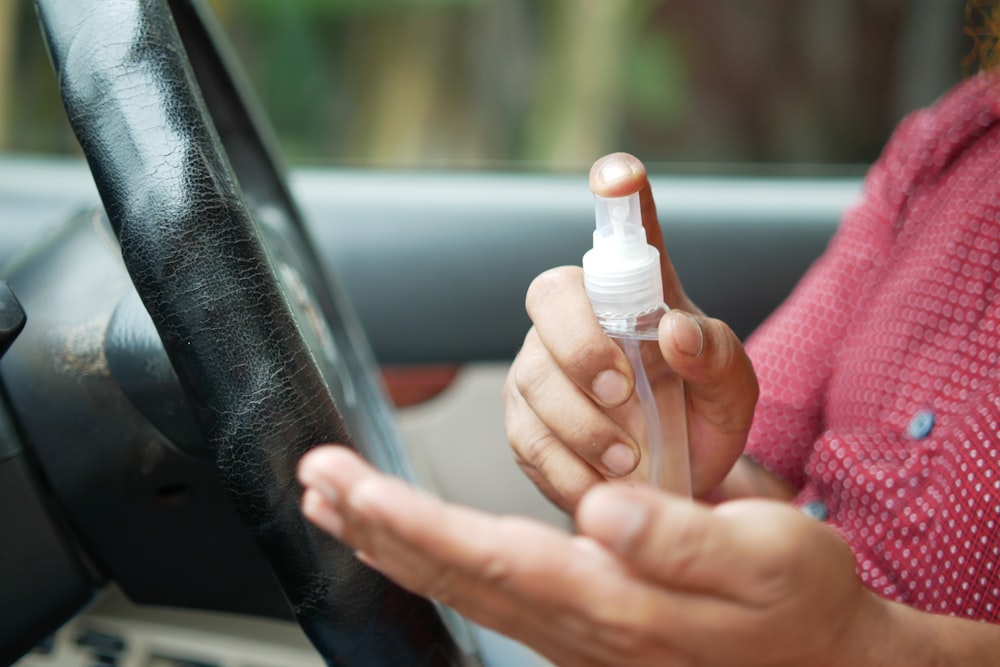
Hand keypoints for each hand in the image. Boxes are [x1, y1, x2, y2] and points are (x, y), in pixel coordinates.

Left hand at [297, 445, 882, 666]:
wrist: (821, 657)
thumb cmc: (797, 601)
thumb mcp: (767, 554)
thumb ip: (682, 536)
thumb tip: (601, 511)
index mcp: (614, 598)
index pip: (486, 555)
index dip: (408, 519)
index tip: (347, 483)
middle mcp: (578, 622)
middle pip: (452, 572)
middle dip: (373, 523)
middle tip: (316, 478)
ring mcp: (573, 631)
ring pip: (460, 584)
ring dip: (391, 541)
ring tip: (338, 502)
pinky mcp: (579, 624)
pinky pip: (485, 591)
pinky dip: (434, 558)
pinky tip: (410, 538)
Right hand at [504, 152, 757, 509]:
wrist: (670, 484)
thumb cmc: (700, 416)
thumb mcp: (732, 392)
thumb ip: (716, 356)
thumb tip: (673, 330)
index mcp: (638, 294)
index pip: (624, 230)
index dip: (618, 195)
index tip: (621, 176)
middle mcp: (580, 317)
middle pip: (551, 294)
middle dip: (580, 345)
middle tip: (623, 391)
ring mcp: (541, 367)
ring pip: (534, 377)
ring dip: (582, 424)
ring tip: (628, 458)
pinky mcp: (522, 421)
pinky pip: (527, 438)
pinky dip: (567, 467)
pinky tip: (601, 480)